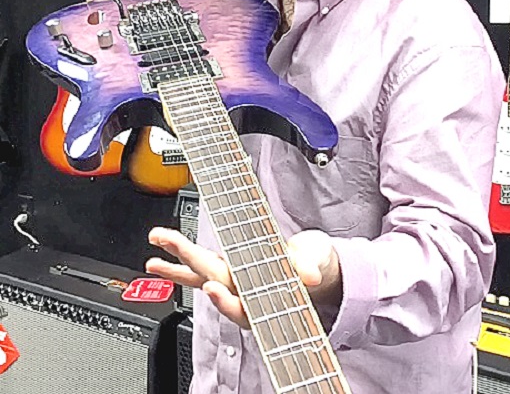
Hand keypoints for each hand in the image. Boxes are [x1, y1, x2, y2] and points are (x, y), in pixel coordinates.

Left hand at [146, 227, 341, 328]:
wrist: (314, 269)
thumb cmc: (313, 265)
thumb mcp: (314, 262)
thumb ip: (307, 267)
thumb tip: (310, 275)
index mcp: (263, 290)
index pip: (241, 299)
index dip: (226, 299)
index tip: (213, 289)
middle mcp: (242, 289)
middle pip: (212, 281)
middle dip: (186, 267)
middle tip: (162, 254)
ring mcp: (232, 280)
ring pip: (200, 279)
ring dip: (175, 271)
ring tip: (151, 262)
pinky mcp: (228, 269)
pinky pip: (199, 272)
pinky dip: (179, 270)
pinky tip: (159, 265)